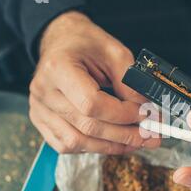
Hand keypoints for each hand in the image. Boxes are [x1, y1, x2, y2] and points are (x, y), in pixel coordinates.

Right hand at [29, 11, 159, 153]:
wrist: (61, 42)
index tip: (146, 114)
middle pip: (87, 126)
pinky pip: (67, 145)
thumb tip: (145, 112)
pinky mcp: (42, 121)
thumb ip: (129, 82)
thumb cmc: (86, 44)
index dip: (123, 114)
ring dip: (112, 146)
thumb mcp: (114, 52)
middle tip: (151, 136)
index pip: (91, 103)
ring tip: (137, 141)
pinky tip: (114, 142)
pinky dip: (93, 148)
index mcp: (58, 68)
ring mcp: (39, 109)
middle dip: (124, 134)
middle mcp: (43, 91)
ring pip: (77, 142)